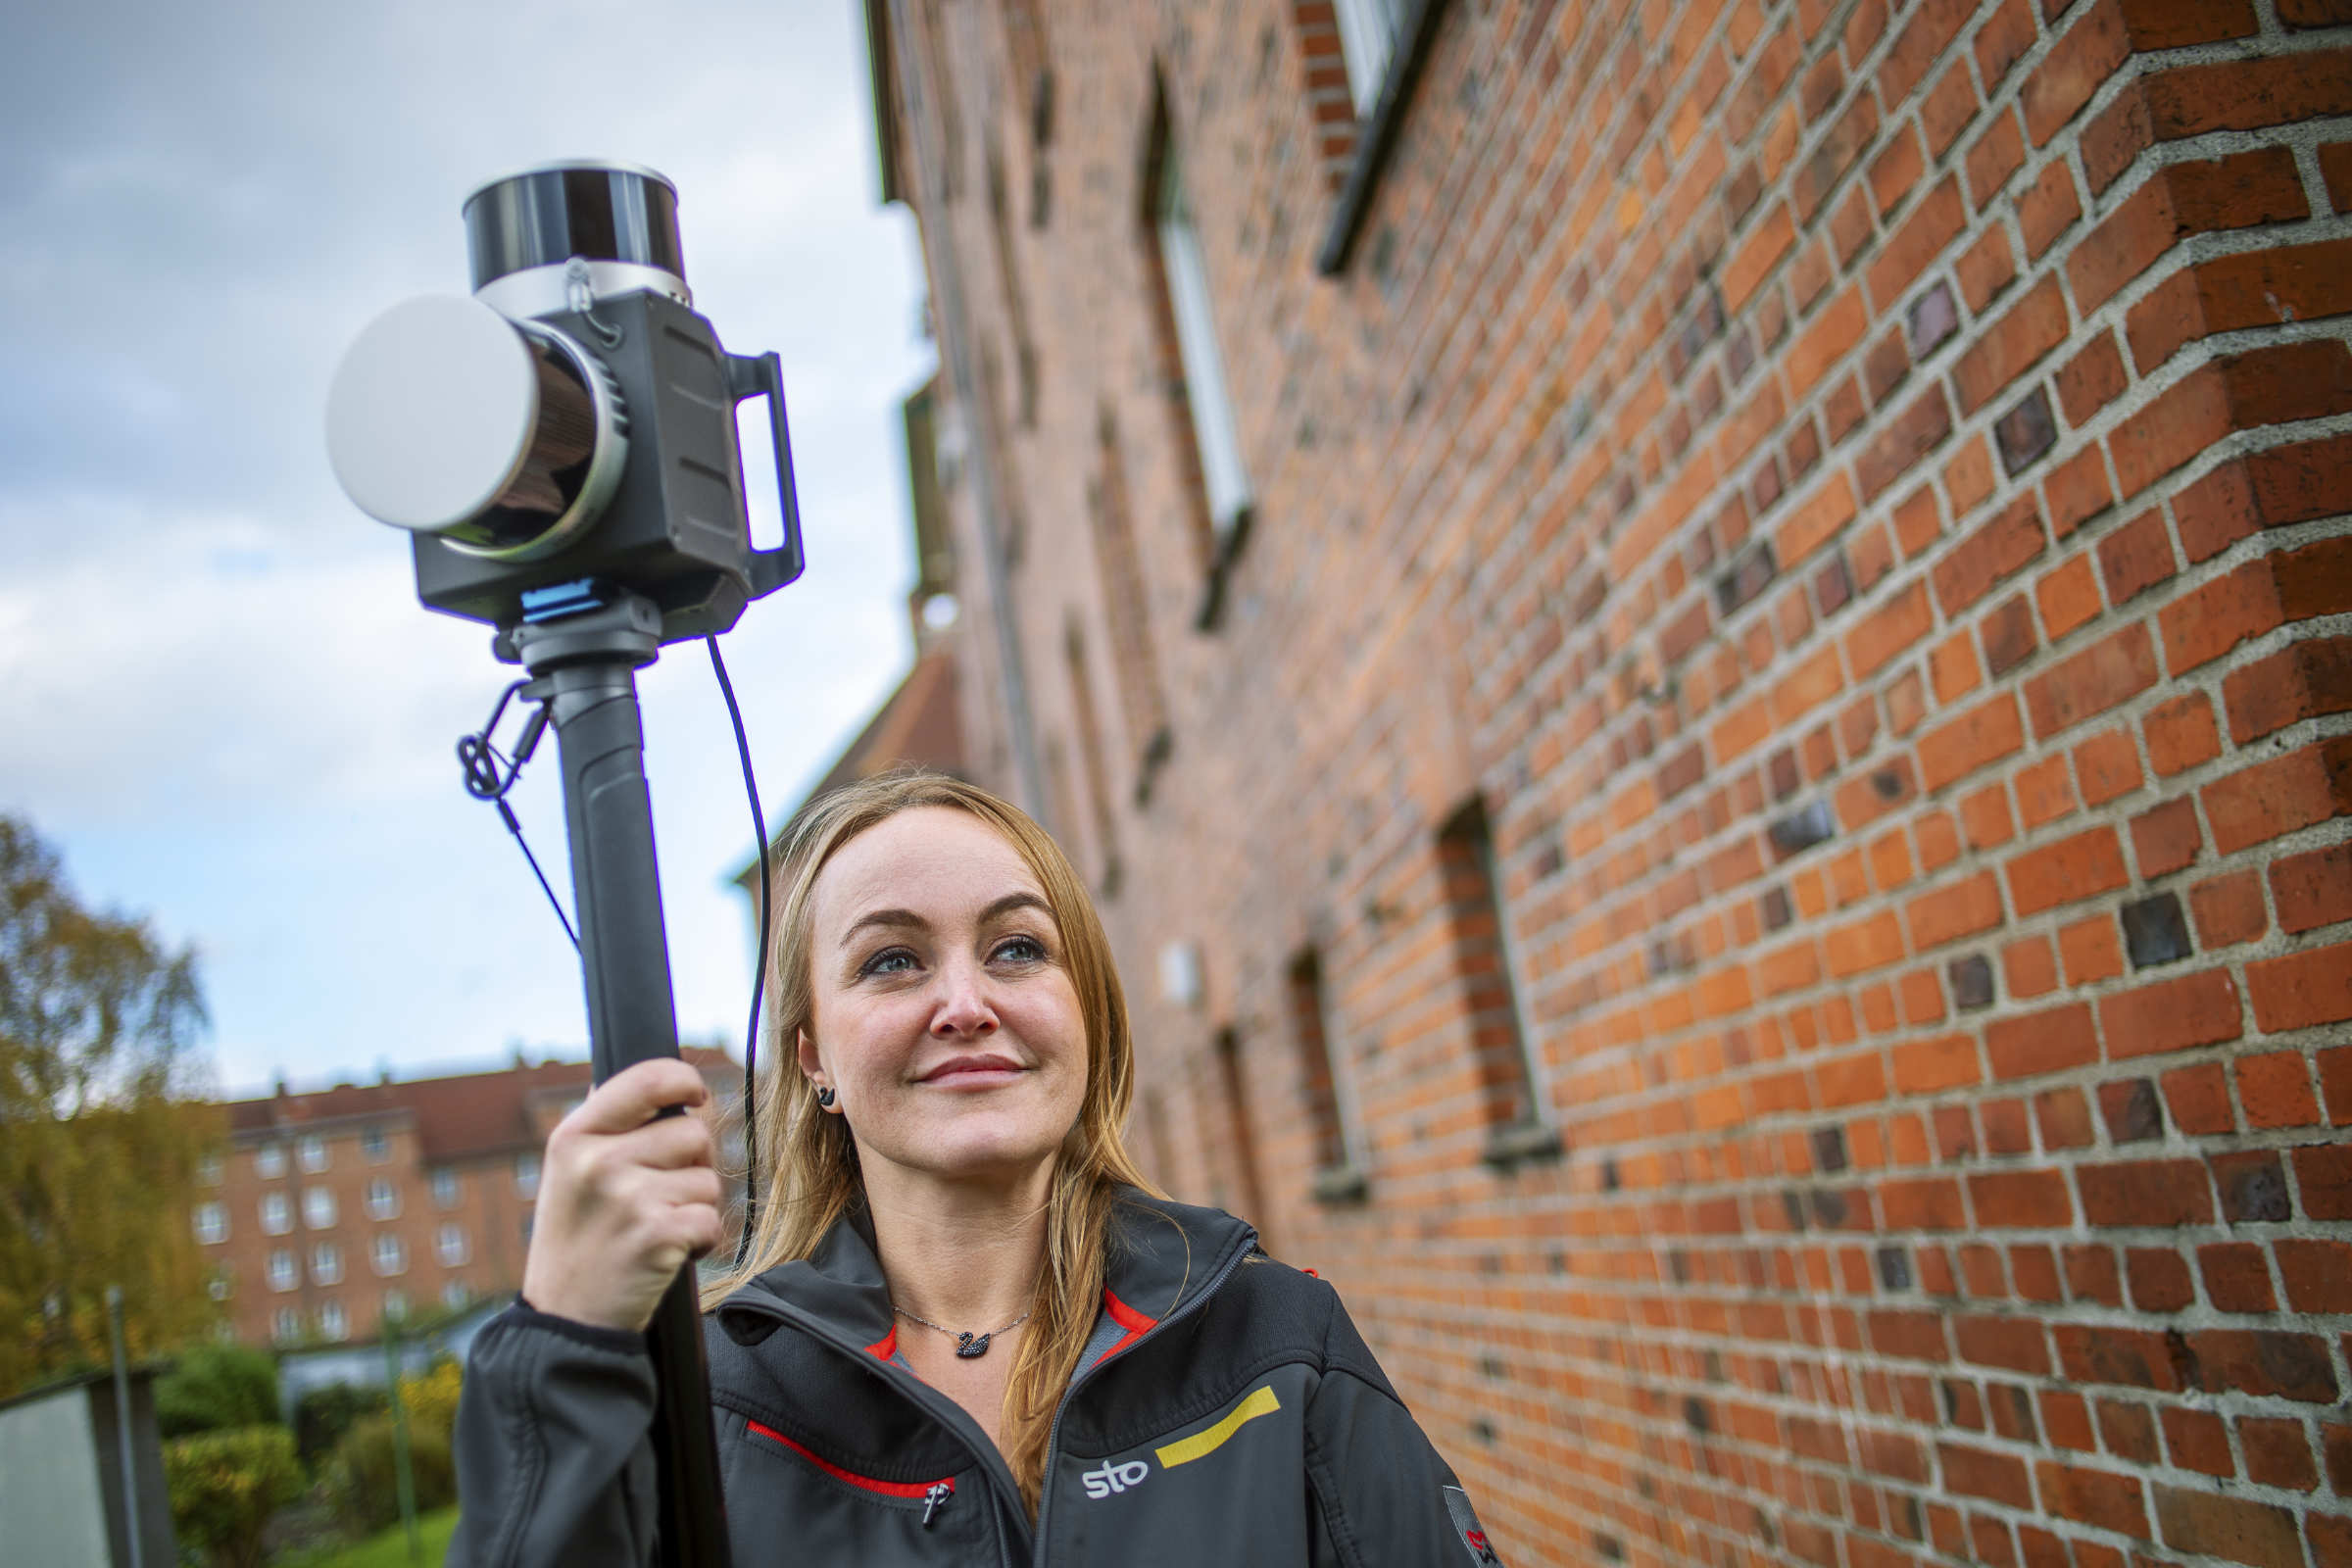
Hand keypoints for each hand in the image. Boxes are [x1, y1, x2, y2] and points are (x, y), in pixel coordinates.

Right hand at [520, 1058, 724, 1332]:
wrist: (565, 1323)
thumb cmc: (575, 1244)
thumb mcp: (566, 1175)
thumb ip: (605, 1127)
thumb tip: (651, 1078)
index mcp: (574, 1137)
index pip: (647, 1077)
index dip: (684, 1080)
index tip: (694, 1095)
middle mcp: (598, 1161)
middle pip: (693, 1132)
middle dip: (692, 1165)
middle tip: (658, 1198)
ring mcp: (627, 1198)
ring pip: (707, 1179)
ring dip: (695, 1207)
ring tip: (654, 1230)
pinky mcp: (657, 1235)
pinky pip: (712, 1219)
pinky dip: (701, 1241)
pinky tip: (667, 1255)